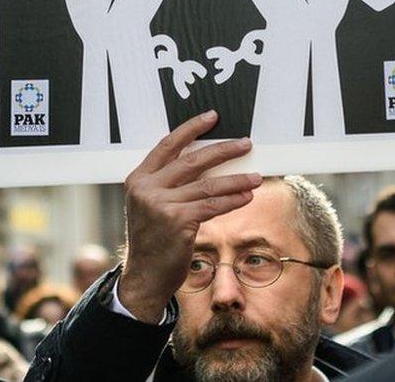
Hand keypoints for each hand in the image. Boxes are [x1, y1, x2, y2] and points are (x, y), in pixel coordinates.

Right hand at [118, 111, 262, 322]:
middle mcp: (147, 188)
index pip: (167, 145)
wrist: (144, 276)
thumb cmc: (153, 240)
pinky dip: (232, 199)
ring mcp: (161, 205)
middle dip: (223, 150)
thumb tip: (208, 162)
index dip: (191, 128)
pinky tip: (246, 196)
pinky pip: (212, 205)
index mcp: (139, 178)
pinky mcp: (178, 222)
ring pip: (207, 184)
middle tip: (246, 144)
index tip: (213, 117)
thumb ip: (170, 183)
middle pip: (192, 160)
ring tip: (256, 176)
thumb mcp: (152, 205)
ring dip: (236, 179)